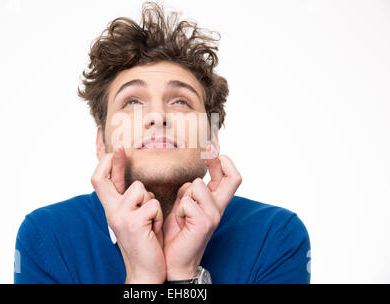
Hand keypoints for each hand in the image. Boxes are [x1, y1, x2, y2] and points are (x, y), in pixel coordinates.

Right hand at [91, 147, 165, 283]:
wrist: (145, 271)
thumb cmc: (144, 241)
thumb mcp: (135, 217)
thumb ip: (133, 198)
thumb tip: (137, 179)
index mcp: (111, 208)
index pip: (99, 180)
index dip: (104, 162)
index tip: (114, 149)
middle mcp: (111, 211)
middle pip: (100, 179)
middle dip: (112, 161)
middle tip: (120, 149)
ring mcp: (119, 216)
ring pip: (141, 189)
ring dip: (151, 202)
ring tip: (150, 220)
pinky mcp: (132, 223)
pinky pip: (153, 205)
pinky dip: (158, 216)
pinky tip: (153, 230)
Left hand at [163, 147, 241, 279]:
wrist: (174, 261)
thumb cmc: (177, 233)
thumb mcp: (183, 206)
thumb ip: (190, 192)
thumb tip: (193, 177)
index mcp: (214, 202)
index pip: (229, 176)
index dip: (223, 159)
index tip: (211, 146)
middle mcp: (219, 208)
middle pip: (234, 177)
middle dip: (219, 159)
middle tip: (208, 150)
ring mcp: (214, 215)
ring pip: (198, 184)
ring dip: (184, 195)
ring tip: (180, 212)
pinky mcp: (205, 223)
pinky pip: (188, 202)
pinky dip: (179, 209)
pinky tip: (179, 222)